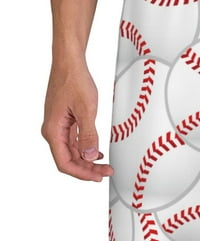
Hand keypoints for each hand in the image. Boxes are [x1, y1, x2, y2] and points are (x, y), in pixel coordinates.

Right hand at [42, 59, 112, 181]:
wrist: (69, 63)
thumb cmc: (74, 81)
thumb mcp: (86, 109)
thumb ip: (88, 134)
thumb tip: (89, 155)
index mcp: (53, 131)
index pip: (65, 162)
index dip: (82, 173)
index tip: (97, 177)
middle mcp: (53, 131)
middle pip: (69, 159)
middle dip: (87, 169)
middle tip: (105, 172)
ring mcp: (59, 126)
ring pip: (72, 151)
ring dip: (88, 160)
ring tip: (104, 165)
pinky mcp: (65, 121)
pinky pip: (74, 141)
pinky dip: (86, 149)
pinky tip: (96, 152)